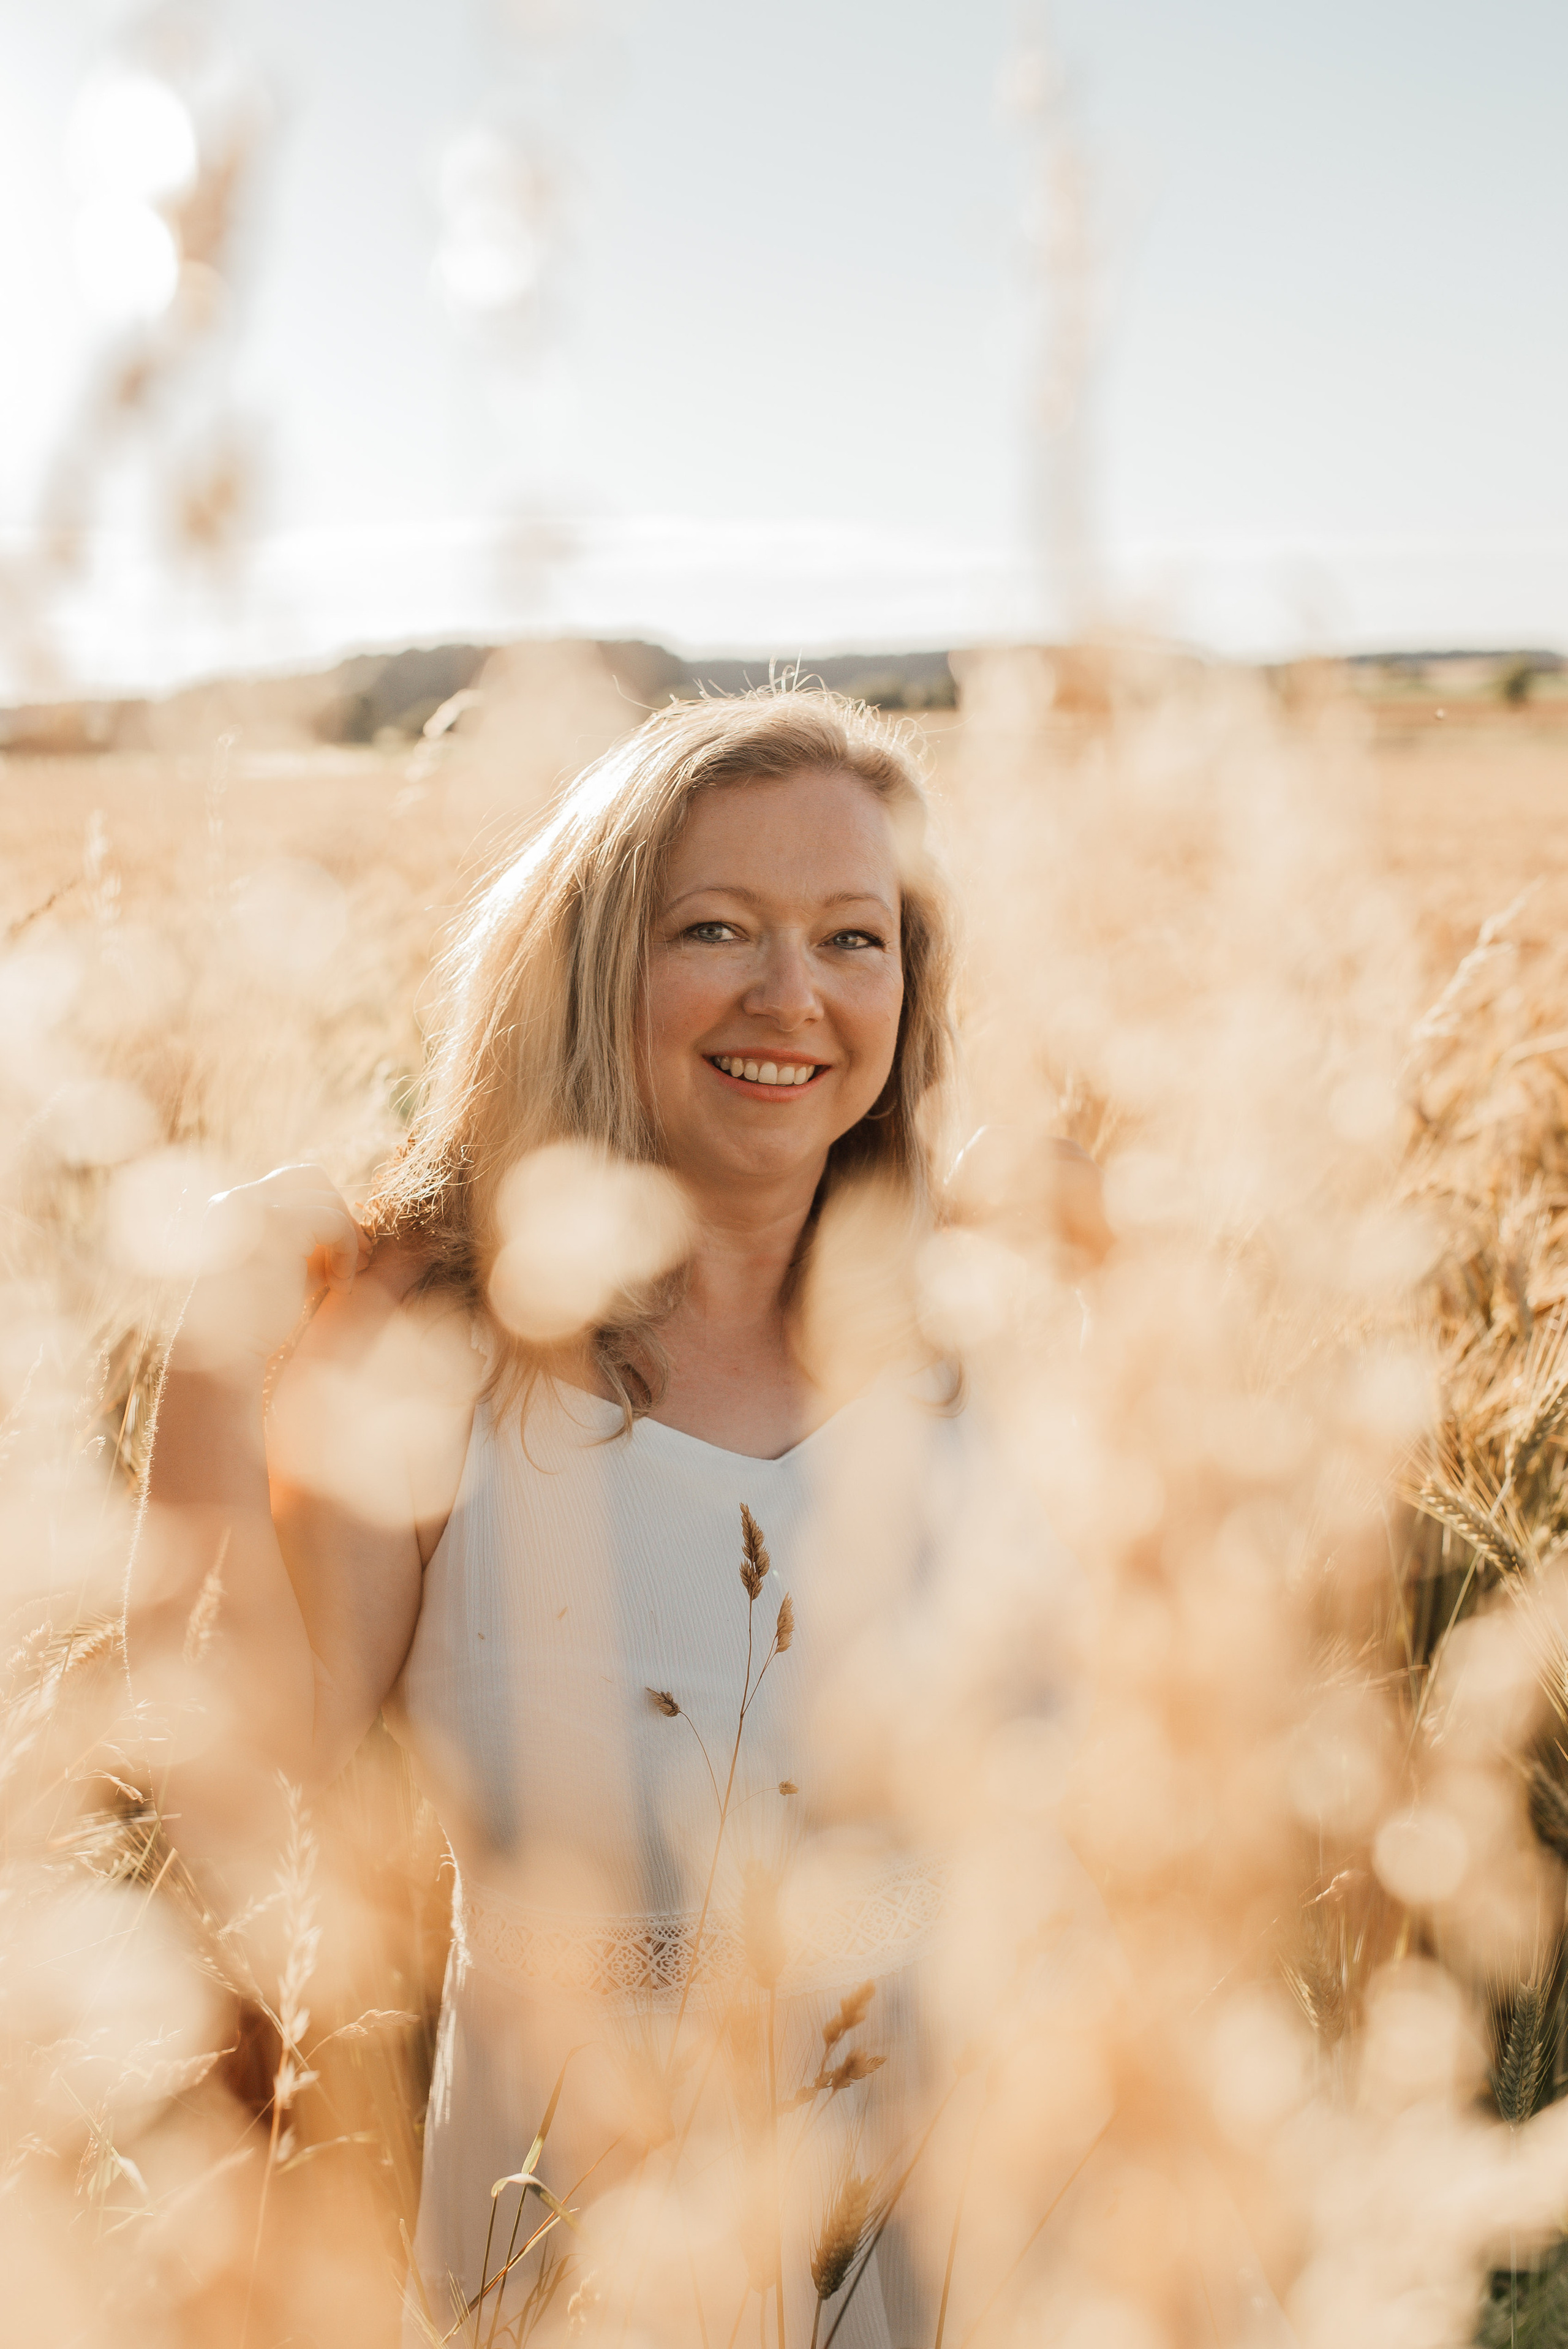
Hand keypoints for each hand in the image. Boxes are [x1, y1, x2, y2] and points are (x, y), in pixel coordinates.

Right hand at [171, 1163, 371, 1374]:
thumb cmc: (255, 1319)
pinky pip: (333, 1221)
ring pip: (327, 1199)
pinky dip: (346, 1251)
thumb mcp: (284, 1267)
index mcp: (231, 1206)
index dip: (326, 1209)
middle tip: (357, 1256)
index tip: (341, 1251)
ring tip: (345, 1277)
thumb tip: (355, 1226)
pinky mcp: (276, 1225)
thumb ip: (308, 1241)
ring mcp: (253, 1207)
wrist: (225, 1353)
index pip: (293, 1181)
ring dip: (347, 1238)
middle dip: (341, 1214)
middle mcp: (237, 1198)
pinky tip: (339, 1285)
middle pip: (312, 1177)